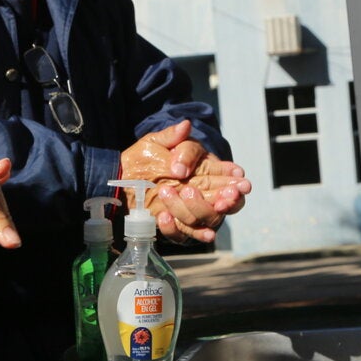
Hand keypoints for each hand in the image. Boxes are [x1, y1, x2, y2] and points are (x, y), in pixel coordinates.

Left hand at [120, 120, 251, 243]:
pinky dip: (173, 228)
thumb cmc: (145, 157)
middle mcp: (203, 195)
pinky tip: (163, 216)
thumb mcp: (157, 142)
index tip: (238, 179)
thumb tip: (186, 126)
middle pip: (225, 203)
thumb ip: (173, 136)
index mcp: (206, 172)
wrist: (122, 178)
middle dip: (228, 201)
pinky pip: (180, 234)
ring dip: (195, 208)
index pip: (229, 179)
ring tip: (173, 191)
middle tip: (224, 198)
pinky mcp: (174, 227)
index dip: (235, 181)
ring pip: (205, 219)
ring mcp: (190, 212)